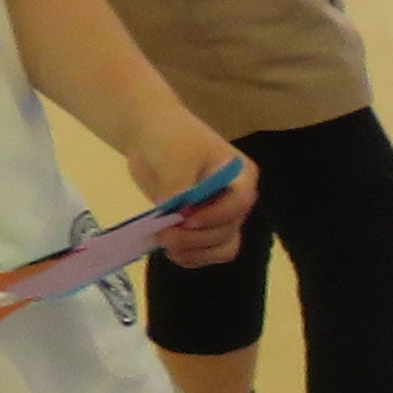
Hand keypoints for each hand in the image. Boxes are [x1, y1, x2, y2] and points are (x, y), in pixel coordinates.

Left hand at [131, 131, 251, 269]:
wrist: (152, 136)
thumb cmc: (171, 138)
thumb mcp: (176, 155)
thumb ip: (176, 184)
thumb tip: (171, 211)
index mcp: (240, 176)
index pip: (240, 203)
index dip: (216, 216)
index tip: (186, 219)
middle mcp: (236, 200)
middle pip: (228, 230)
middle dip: (197, 238)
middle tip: (164, 235)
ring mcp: (219, 215)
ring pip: (222, 247)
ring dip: (195, 251)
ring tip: (166, 245)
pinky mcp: (200, 227)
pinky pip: (206, 253)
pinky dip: (190, 257)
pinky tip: (171, 252)